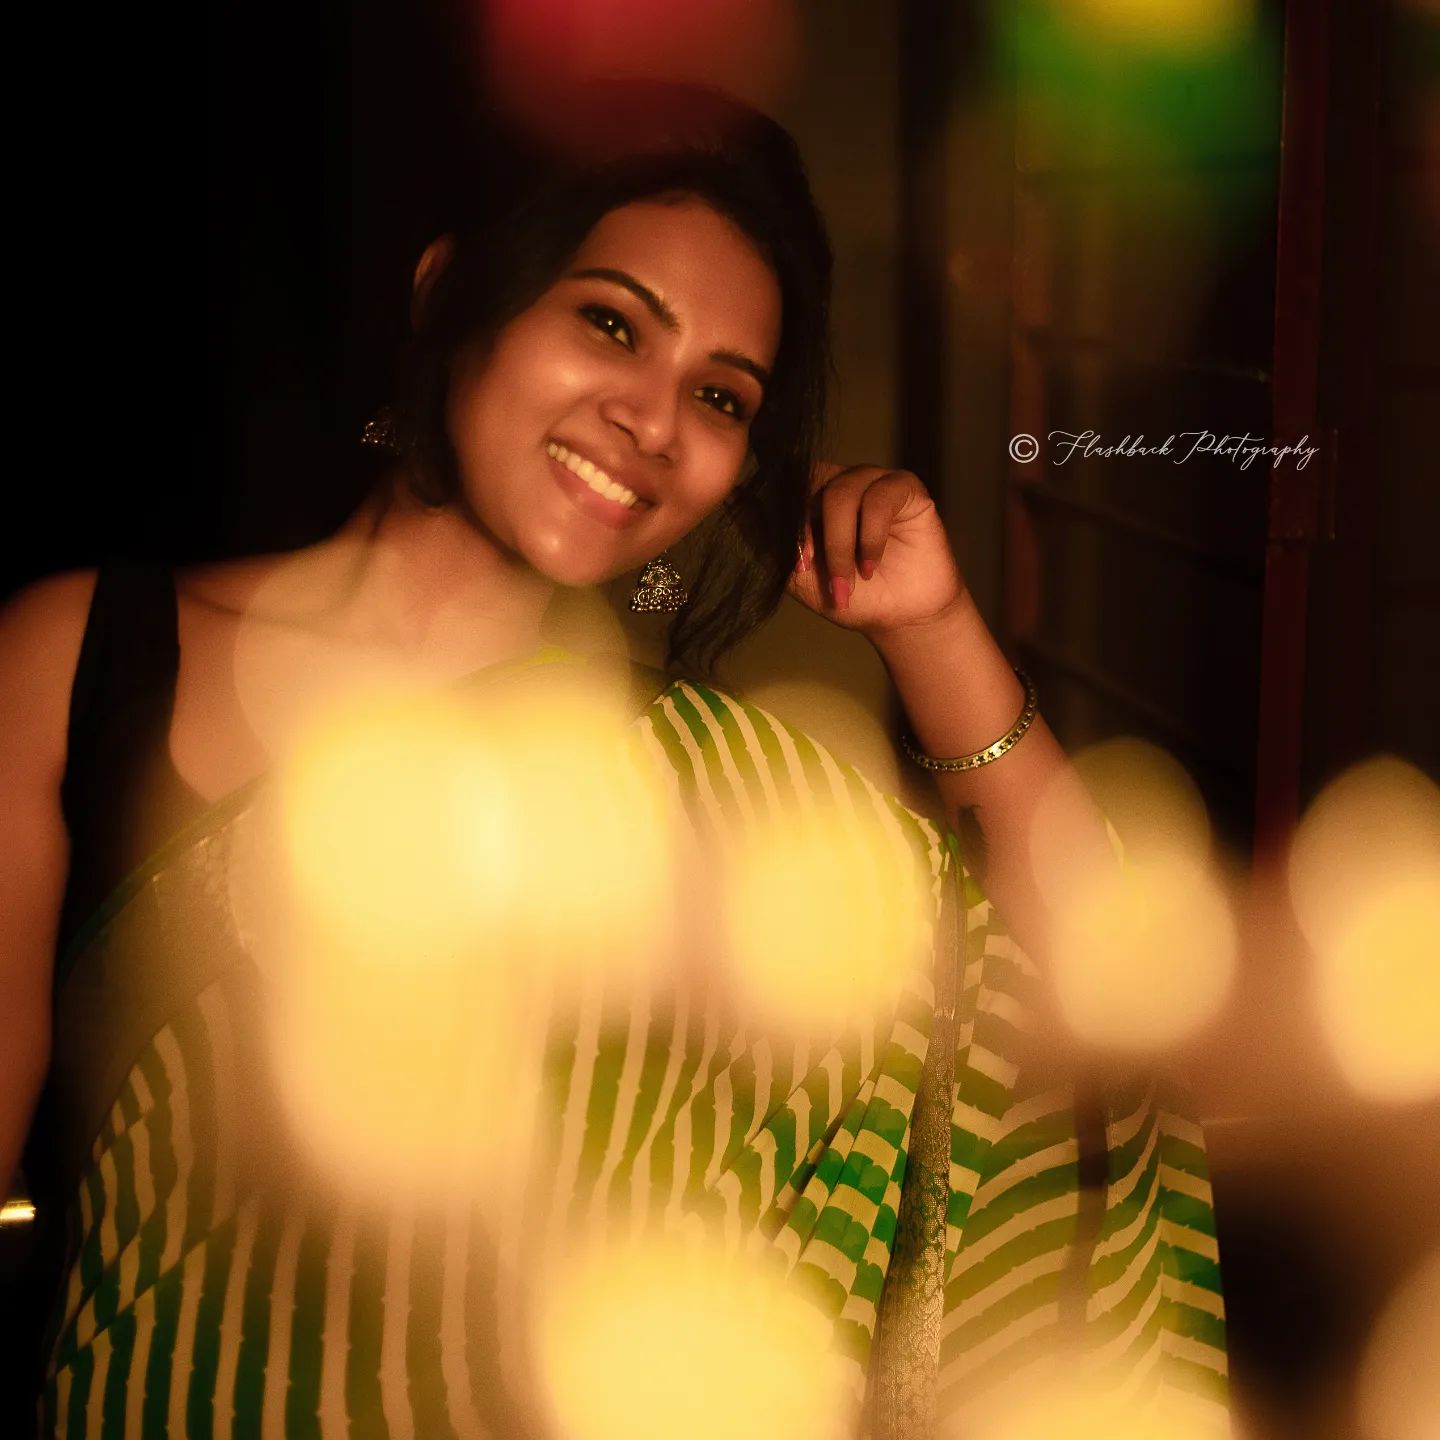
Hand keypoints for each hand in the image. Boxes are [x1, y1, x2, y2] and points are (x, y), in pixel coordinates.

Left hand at [785, 461, 967, 636]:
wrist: (900, 619)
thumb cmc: (853, 596)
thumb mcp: (800, 578)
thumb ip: (772, 545)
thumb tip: (737, 509)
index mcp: (814, 499)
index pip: (788, 484)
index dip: (786, 518)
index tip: (798, 563)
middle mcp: (843, 483)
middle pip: (811, 480)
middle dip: (808, 530)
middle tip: (815, 569)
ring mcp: (874, 482)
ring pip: (842, 492)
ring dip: (840, 542)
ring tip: (849, 578)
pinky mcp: (906, 489)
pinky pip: (879, 497)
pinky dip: (870, 536)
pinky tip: (870, 564)